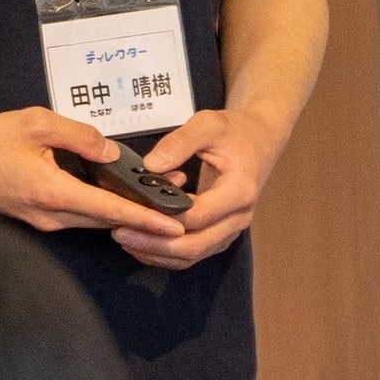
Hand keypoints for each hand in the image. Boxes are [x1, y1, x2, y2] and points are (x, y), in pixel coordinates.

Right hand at [0, 107, 185, 239]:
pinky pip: (79, 215)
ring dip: (126, 210)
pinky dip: (103, 207)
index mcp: (53, 193)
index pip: (111, 210)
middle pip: (109, 219)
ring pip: (95, 219)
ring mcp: (43, 220)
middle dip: (146, 212)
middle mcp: (52, 215)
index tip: (178, 224)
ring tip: (159, 192)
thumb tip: (112, 151)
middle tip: (180, 197)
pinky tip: (120, 192)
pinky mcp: (37, 217)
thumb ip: (80, 136)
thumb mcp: (36, 124)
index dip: (147, 217)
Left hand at [121, 105, 287, 268]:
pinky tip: (141, 244)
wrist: (260, 139)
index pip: (198, 216)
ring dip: (158, 253)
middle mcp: (239, 216)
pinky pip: (194, 253)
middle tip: (119, 233)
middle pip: (195, 245)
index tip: (131, 212)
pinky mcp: (222, 233)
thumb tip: (150, 166)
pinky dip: (166, 254)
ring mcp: (232, 228)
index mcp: (239, 191)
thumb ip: (179, 142)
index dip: (164, 218)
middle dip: (154, 244)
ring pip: (193, 255)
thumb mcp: (208, 124)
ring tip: (125, 239)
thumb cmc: (234, 131)